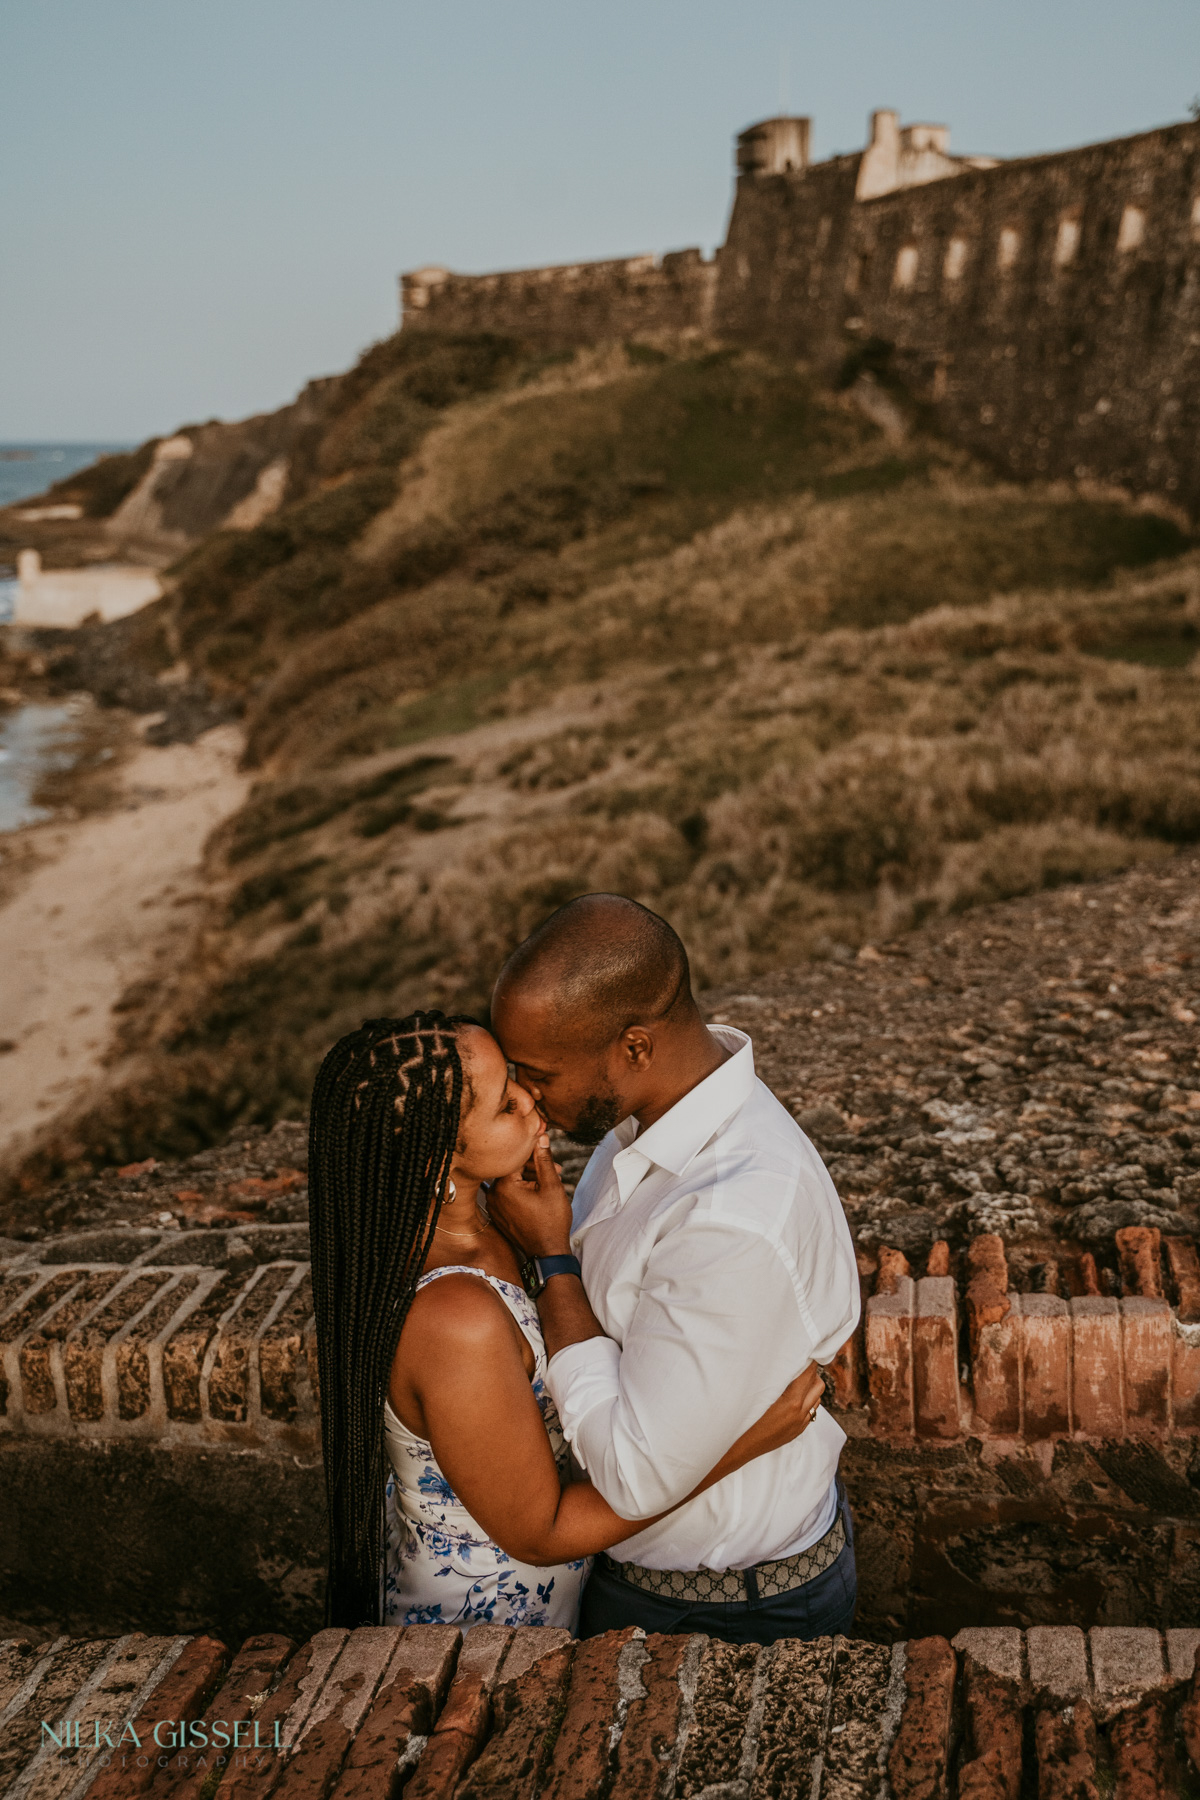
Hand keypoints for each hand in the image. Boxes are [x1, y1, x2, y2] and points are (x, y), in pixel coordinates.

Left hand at [488, 1137, 573, 1258]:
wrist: (547, 1253)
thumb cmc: (551, 1222)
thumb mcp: (552, 1186)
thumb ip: (544, 1159)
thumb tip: (540, 1136)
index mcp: (503, 1186)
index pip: (516, 1157)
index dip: (534, 1151)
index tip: (548, 1150)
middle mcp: (493, 1195)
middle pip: (513, 1169)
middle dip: (535, 1166)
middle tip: (557, 1170)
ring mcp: (494, 1206)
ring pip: (512, 1181)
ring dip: (531, 1178)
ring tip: (552, 1182)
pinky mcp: (498, 1214)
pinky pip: (509, 1194)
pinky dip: (523, 1190)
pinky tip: (540, 1192)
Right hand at [717, 1364, 825, 1477]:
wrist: (740, 1448)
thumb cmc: (744, 1418)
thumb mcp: (759, 1394)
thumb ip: (775, 1378)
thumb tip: (784, 1361)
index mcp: (791, 1402)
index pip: (808, 1374)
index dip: (808, 1360)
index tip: (805, 1349)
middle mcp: (800, 1413)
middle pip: (818, 1385)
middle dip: (811, 1373)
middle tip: (799, 1363)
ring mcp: (800, 1424)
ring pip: (817, 1399)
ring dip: (810, 1388)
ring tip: (796, 1380)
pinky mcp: (797, 1432)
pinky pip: (811, 1412)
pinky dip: (806, 1401)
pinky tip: (792, 1397)